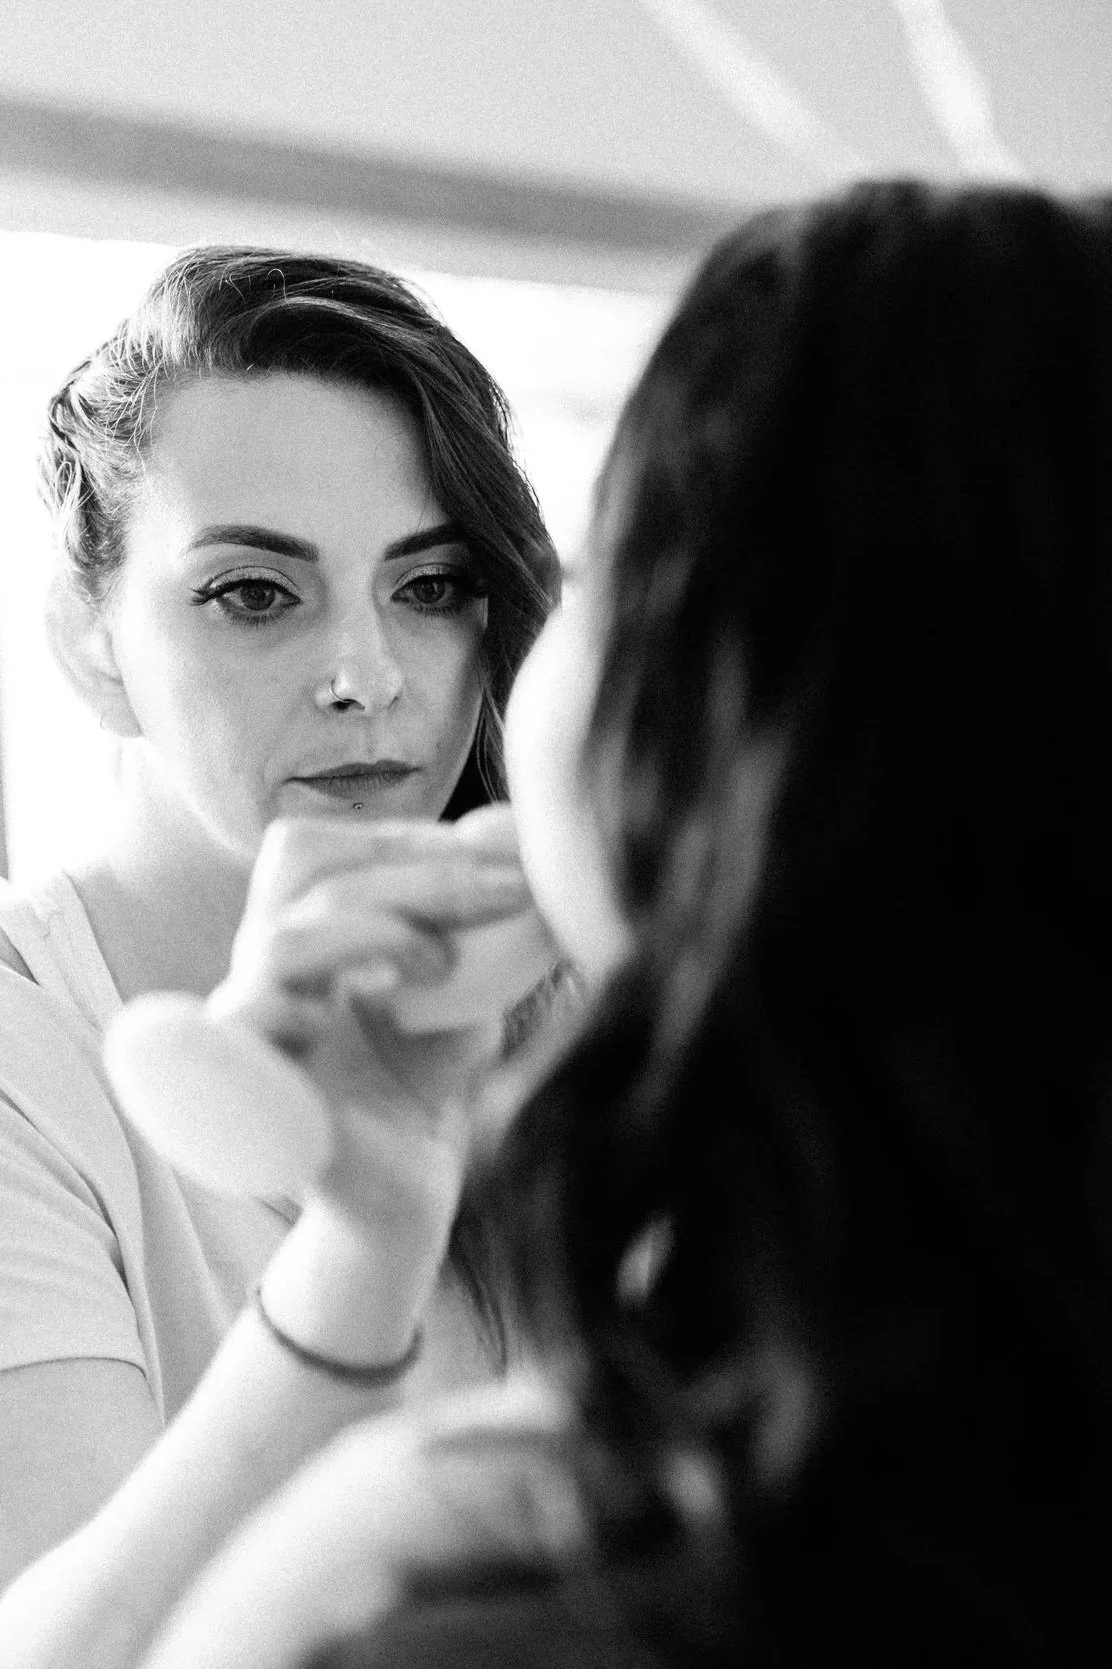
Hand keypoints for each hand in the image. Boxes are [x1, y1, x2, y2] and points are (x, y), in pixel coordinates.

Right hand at [208, 806, 550, 1234]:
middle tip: (510, 887)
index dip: (413, 836)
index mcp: (303, 925)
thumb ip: (485, 915)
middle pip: (298, 862)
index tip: (507, 853)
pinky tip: (393, 1003)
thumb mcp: (466, 980)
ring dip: (378, 927)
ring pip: (281, 940)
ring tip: (445, 959)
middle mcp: (263, 963)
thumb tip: (525, 837)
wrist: (410, 1193)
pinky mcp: (254, 1093)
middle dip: (415, 865)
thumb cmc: (426, 1078)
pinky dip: (327, 1000)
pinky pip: (252, 1027)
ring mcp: (252, 1025)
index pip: (326, 845)